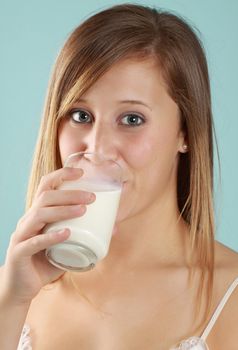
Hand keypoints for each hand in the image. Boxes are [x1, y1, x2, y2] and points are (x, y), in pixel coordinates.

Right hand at [2, 167, 95, 304]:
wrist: (22, 289)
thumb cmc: (46, 262)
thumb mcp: (67, 246)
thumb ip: (86, 235)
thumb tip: (114, 229)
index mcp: (38, 214)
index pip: (46, 186)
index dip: (61, 175)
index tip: (81, 172)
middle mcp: (28, 220)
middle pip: (45, 197)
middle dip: (69, 194)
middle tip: (92, 197)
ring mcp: (21, 235)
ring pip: (39, 214)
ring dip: (63, 210)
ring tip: (83, 210)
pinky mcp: (19, 253)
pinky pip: (34, 242)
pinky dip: (51, 236)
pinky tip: (67, 233)